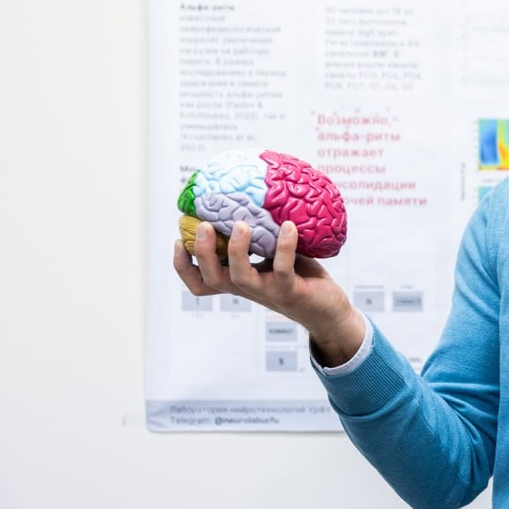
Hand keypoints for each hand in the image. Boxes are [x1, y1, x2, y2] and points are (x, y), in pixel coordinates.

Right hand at [173, 220, 365, 366]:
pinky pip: (283, 269)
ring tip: (242, 224)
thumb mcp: (274, 255)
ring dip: (237, 249)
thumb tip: (250, 199)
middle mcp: (248, 288)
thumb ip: (261, 236)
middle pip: (211, 279)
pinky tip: (289, 227)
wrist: (328, 310)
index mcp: (239, 280)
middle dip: (202, 253)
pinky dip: (284, 246)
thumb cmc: (301, 278)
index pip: (200, 282)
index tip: (179, 240)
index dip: (183, 266)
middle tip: (203, 225)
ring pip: (240, 277)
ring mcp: (268, 291)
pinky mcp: (291, 292)